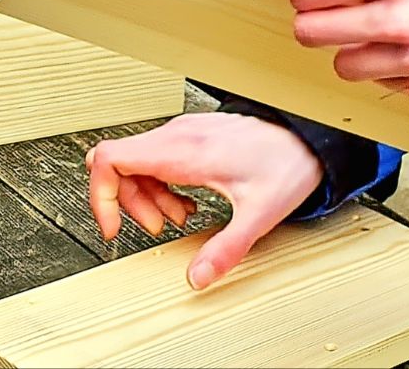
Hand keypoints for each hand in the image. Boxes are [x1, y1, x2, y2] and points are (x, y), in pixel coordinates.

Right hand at [86, 114, 324, 288]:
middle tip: (159, 228)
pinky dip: (161, 185)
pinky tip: (187, 203)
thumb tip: (197, 277)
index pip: (111, 157)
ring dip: (147, 197)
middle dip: (129, 204)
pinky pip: (156, 158)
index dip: (102, 194)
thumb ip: (226, 247)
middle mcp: (179, 135)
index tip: (114, 225)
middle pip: (119, 164)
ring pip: (136, 161)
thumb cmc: (287, 161)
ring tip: (177, 219)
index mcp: (185, 150)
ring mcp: (185, 132)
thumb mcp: (259, 213)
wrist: (307, 136)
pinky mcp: (192, 136)